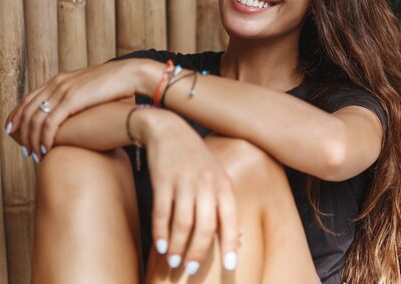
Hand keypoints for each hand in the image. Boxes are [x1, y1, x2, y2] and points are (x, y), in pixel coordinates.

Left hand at [5, 58, 150, 159]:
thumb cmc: (120, 85)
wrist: (132, 74)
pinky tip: (46, 150)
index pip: (29, 98)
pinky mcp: (72, 100)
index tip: (16, 132)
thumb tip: (81, 111)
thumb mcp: (93, 89)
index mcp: (61, 79)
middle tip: (24, 149)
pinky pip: (49, 123)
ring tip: (35, 154)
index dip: (19, 116)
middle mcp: (57, 83)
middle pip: (27, 109)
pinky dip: (44, 139)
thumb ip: (81, 97)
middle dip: (22, 132)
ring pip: (35, 119)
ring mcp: (63, 90)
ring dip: (32, 140)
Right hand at [136, 108, 238, 274]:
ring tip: (174, 262)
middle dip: (198, 252)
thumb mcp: (217, 177)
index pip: (230, 219)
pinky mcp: (163, 180)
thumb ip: (226, 206)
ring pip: (182, 223)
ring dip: (177, 246)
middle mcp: (206, 183)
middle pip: (205, 226)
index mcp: (224, 184)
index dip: (231, 244)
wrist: (169, 130)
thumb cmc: (196, 159)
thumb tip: (239, 237)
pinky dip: (161, 232)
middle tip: (190, 269)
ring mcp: (184, 181)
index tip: (231, 266)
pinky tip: (161, 246)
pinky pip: (161, 212)